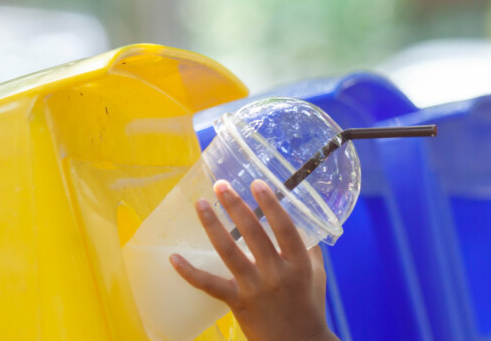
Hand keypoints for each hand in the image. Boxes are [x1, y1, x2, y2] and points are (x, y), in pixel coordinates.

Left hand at [169, 179, 337, 340]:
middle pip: (253, 233)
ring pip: (229, 252)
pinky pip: (209, 285)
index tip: (257, 183)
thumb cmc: (309, 307)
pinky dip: (189, 272)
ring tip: (201, 204)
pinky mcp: (237, 303)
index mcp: (298, 264)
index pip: (284, 227)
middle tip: (221, 186)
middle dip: (236, 205)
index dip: (270, 204)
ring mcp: (255, 288)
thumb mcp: (316, 275)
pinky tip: (174, 257)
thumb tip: (301, 222)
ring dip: (212, 225)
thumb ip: (308, 249)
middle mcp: (276, 273)